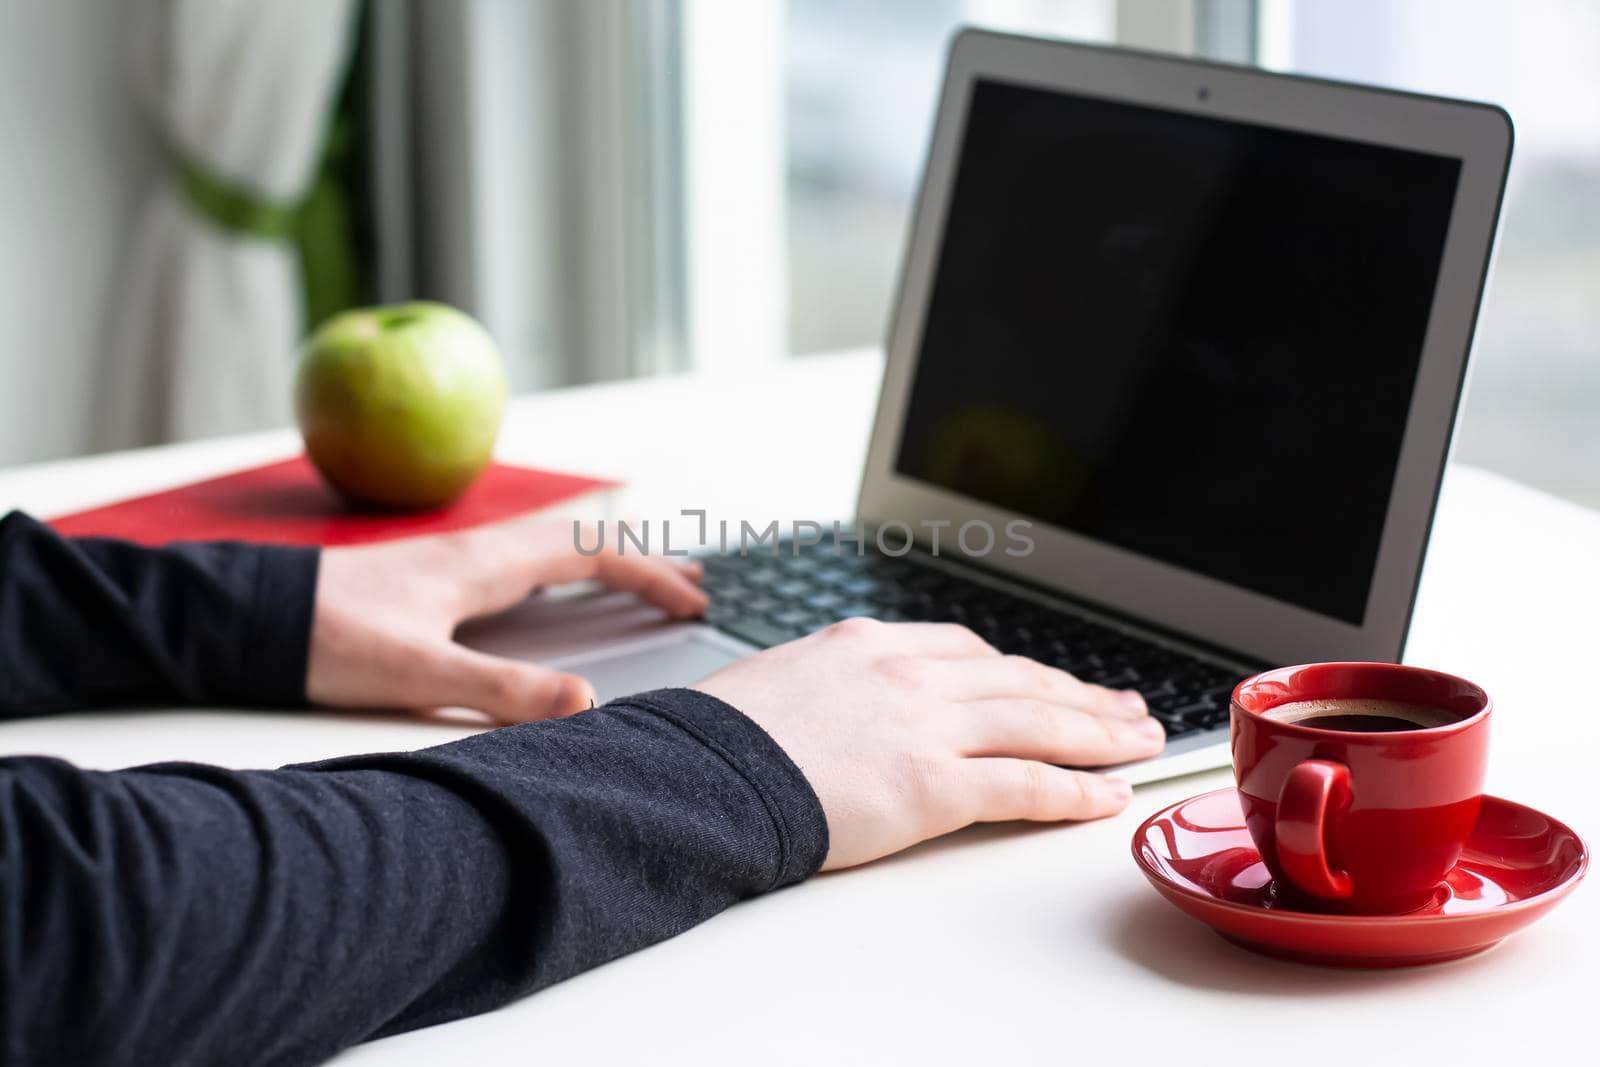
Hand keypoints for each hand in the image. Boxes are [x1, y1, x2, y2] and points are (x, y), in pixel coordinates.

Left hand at [307, 518, 706, 722]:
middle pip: (583, 540)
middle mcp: (479, 550)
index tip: (694, 604)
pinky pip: (525, 560)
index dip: (651, 575)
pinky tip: (554, 591)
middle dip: (644, 561)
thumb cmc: (329, 639)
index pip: (593, 553)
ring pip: (553, 547)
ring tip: (644, 577)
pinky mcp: (434, 575)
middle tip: (693, 584)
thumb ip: (503, 692)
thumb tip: (588, 703)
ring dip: (607, 559)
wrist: (249, 617)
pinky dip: (566, 568)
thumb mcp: (419, 674)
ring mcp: (457, 559)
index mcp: (486, 563)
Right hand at [692, 618, 1163, 869]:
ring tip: (1139, 742)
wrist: (700, 772)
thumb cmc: (721, 738)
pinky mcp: (934, 783)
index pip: (967, 650)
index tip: (1049, 682)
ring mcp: (926, 724)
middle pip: (1019, 680)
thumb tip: (840, 705)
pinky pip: (1025, 784)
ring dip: (1098, 734)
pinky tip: (1104, 796)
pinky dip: (1074, 790)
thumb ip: (830, 685)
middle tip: (1125, 707)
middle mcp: (907, 672)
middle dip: (1080, 696)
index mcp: (867, 641)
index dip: (1021, 671)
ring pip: (1038, 722)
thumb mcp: (778, 681)